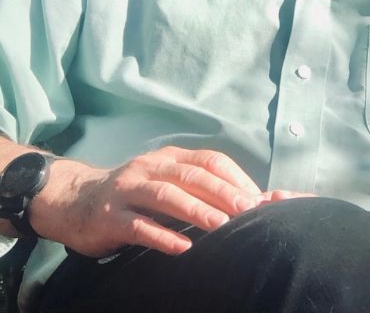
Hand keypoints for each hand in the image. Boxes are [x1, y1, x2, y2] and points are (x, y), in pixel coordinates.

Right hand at [28, 147, 264, 257]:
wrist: (75, 200)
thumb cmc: (134, 194)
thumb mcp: (165, 182)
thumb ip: (198, 188)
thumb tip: (247, 201)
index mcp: (169, 157)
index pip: (209, 160)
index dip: (235, 178)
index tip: (259, 198)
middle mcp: (150, 167)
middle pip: (191, 175)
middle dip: (222, 192)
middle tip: (249, 210)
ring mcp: (128, 190)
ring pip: (166, 196)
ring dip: (196, 210)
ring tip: (221, 226)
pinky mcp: (109, 216)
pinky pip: (138, 226)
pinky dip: (162, 236)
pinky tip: (182, 248)